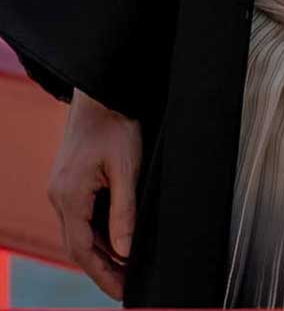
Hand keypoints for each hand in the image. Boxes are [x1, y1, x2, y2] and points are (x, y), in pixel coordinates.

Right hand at [47, 89, 141, 300]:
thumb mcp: (127, 168)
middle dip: (101, 268)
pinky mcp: (69, 180)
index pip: (83, 251)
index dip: (103, 275)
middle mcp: (60, 195)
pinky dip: (97, 231)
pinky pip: (81, 215)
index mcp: (69, 196)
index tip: (121, 293)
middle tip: (125, 286)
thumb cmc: (115, 123)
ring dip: (100, 250)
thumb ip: (124, 212)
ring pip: (79, 231)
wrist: (102, 91)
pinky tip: (116, 237)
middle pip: (78, 246)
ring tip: (125, 267)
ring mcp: (62, 187)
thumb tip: (124, 251)